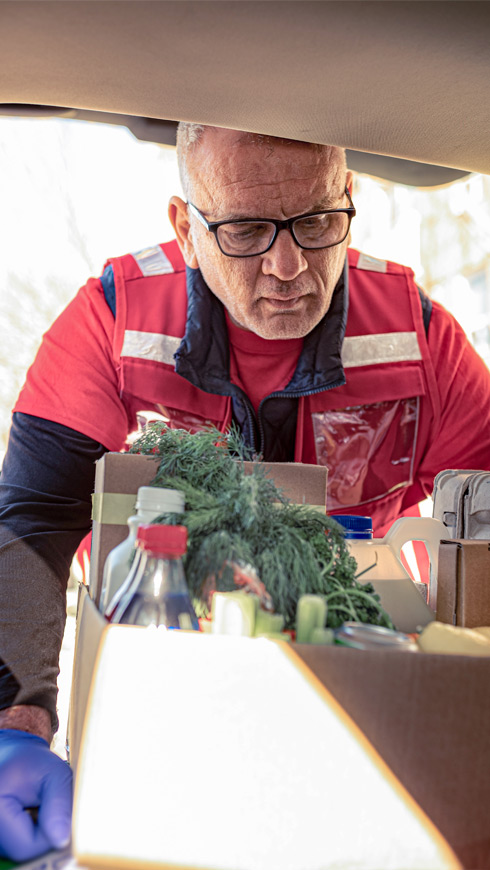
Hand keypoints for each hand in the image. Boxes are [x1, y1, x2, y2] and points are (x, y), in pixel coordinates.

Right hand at [0, 729, 71, 861]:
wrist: (12, 755)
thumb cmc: (33, 761)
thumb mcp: (55, 773)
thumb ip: (59, 805)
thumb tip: (61, 841)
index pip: (25, 846)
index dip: (49, 833)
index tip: (56, 807)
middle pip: (22, 850)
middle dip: (44, 832)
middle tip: (47, 803)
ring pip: (20, 848)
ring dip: (36, 832)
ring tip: (37, 805)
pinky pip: (16, 844)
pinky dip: (28, 832)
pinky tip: (29, 812)